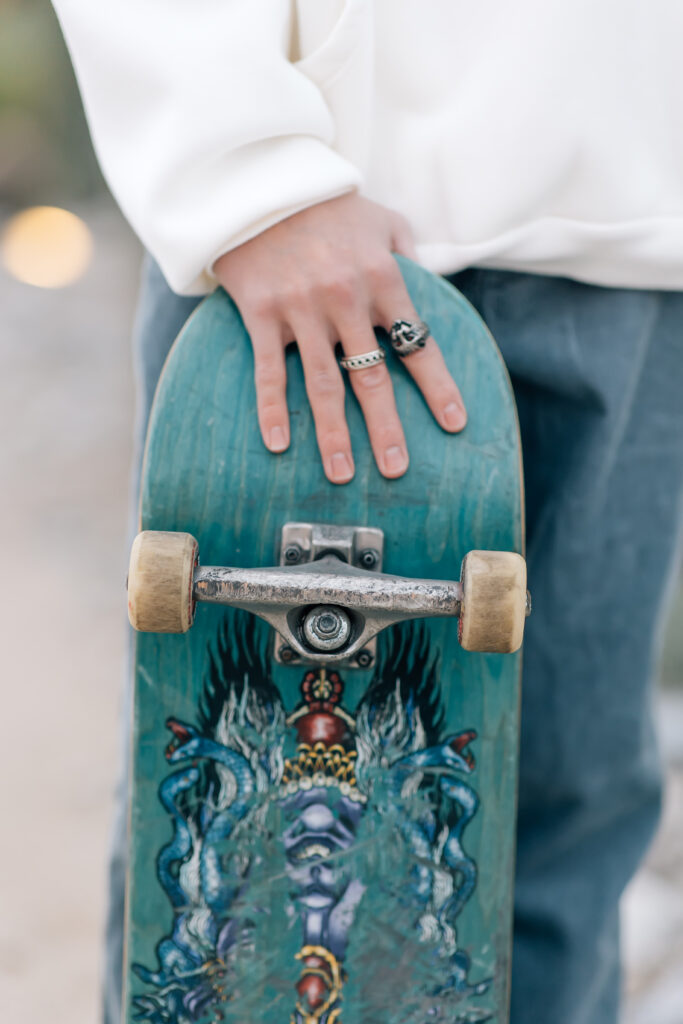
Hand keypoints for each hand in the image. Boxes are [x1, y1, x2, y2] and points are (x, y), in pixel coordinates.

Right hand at [213, 193, 465, 483]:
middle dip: (387, 428)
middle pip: (372, 377)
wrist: (261, 182)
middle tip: (397, 469)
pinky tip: (278, 445)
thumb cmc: (328, 205)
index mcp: (382, 277)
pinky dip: (272, 409)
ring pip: (322, 384)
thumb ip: (408, 254)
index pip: (416, 342)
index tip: (454, 424)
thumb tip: (426, 285)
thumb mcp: (382, 219)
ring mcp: (301, 308)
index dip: (437, 387)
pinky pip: (269, 370)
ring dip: (333, 434)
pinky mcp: (262, 313)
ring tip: (341, 474)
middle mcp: (345, 298)